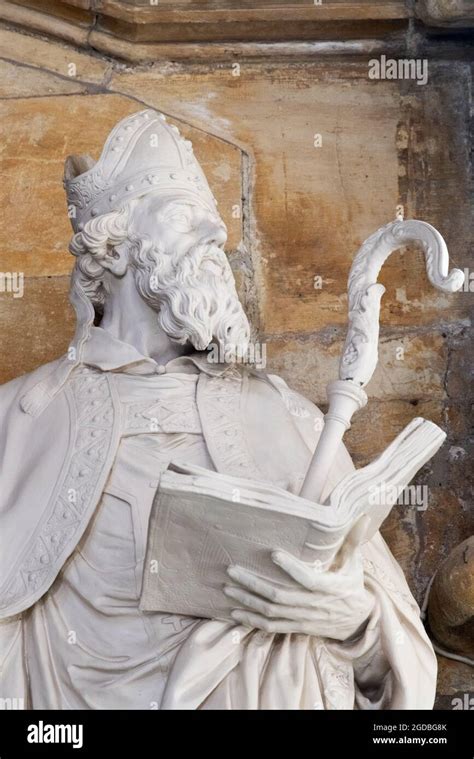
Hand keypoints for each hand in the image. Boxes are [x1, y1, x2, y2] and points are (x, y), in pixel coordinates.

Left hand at [224, 515, 373, 640]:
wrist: (358, 622)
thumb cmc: (352, 585)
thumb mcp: (354, 563)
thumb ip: (353, 540)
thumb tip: (361, 515)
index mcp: (328, 587)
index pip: (307, 578)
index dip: (290, 568)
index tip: (273, 553)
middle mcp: (313, 605)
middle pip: (279, 596)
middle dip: (253, 583)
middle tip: (232, 569)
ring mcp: (303, 618)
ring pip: (272, 612)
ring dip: (247, 601)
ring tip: (228, 587)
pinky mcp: (296, 627)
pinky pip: (271, 627)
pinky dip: (252, 621)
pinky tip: (235, 613)